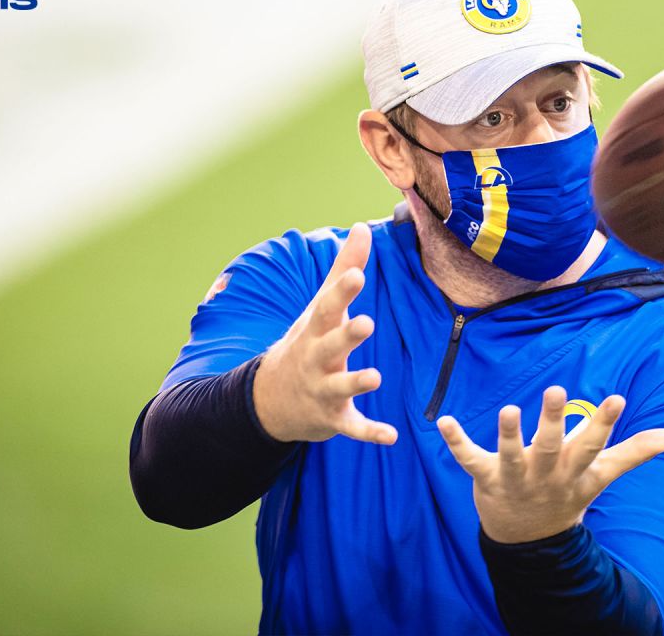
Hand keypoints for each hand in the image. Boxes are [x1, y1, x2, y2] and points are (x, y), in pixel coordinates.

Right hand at [252, 222, 396, 444]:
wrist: (271, 400)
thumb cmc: (307, 341)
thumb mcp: (321, 307)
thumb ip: (345, 268)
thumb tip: (364, 227)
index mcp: (317, 329)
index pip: (328, 306)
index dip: (342, 290)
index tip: (356, 273)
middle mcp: (317, 358)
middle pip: (330, 344)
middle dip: (346, 335)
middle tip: (365, 322)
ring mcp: (323, 389)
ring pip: (340, 386)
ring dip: (357, 382)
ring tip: (375, 377)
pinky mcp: (333, 417)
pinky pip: (352, 426)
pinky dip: (370, 432)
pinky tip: (392, 436)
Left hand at [437, 386, 663, 543]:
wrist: (530, 540)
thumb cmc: (568, 494)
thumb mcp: (601, 476)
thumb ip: (635, 452)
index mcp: (575, 470)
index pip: (593, 445)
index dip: (604, 423)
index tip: (616, 398)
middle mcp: (546, 474)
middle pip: (550, 447)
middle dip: (552, 420)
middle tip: (554, 389)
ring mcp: (515, 478)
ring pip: (510, 455)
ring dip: (508, 434)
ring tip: (507, 409)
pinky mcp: (485, 479)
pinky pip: (469, 459)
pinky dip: (456, 442)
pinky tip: (442, 421)